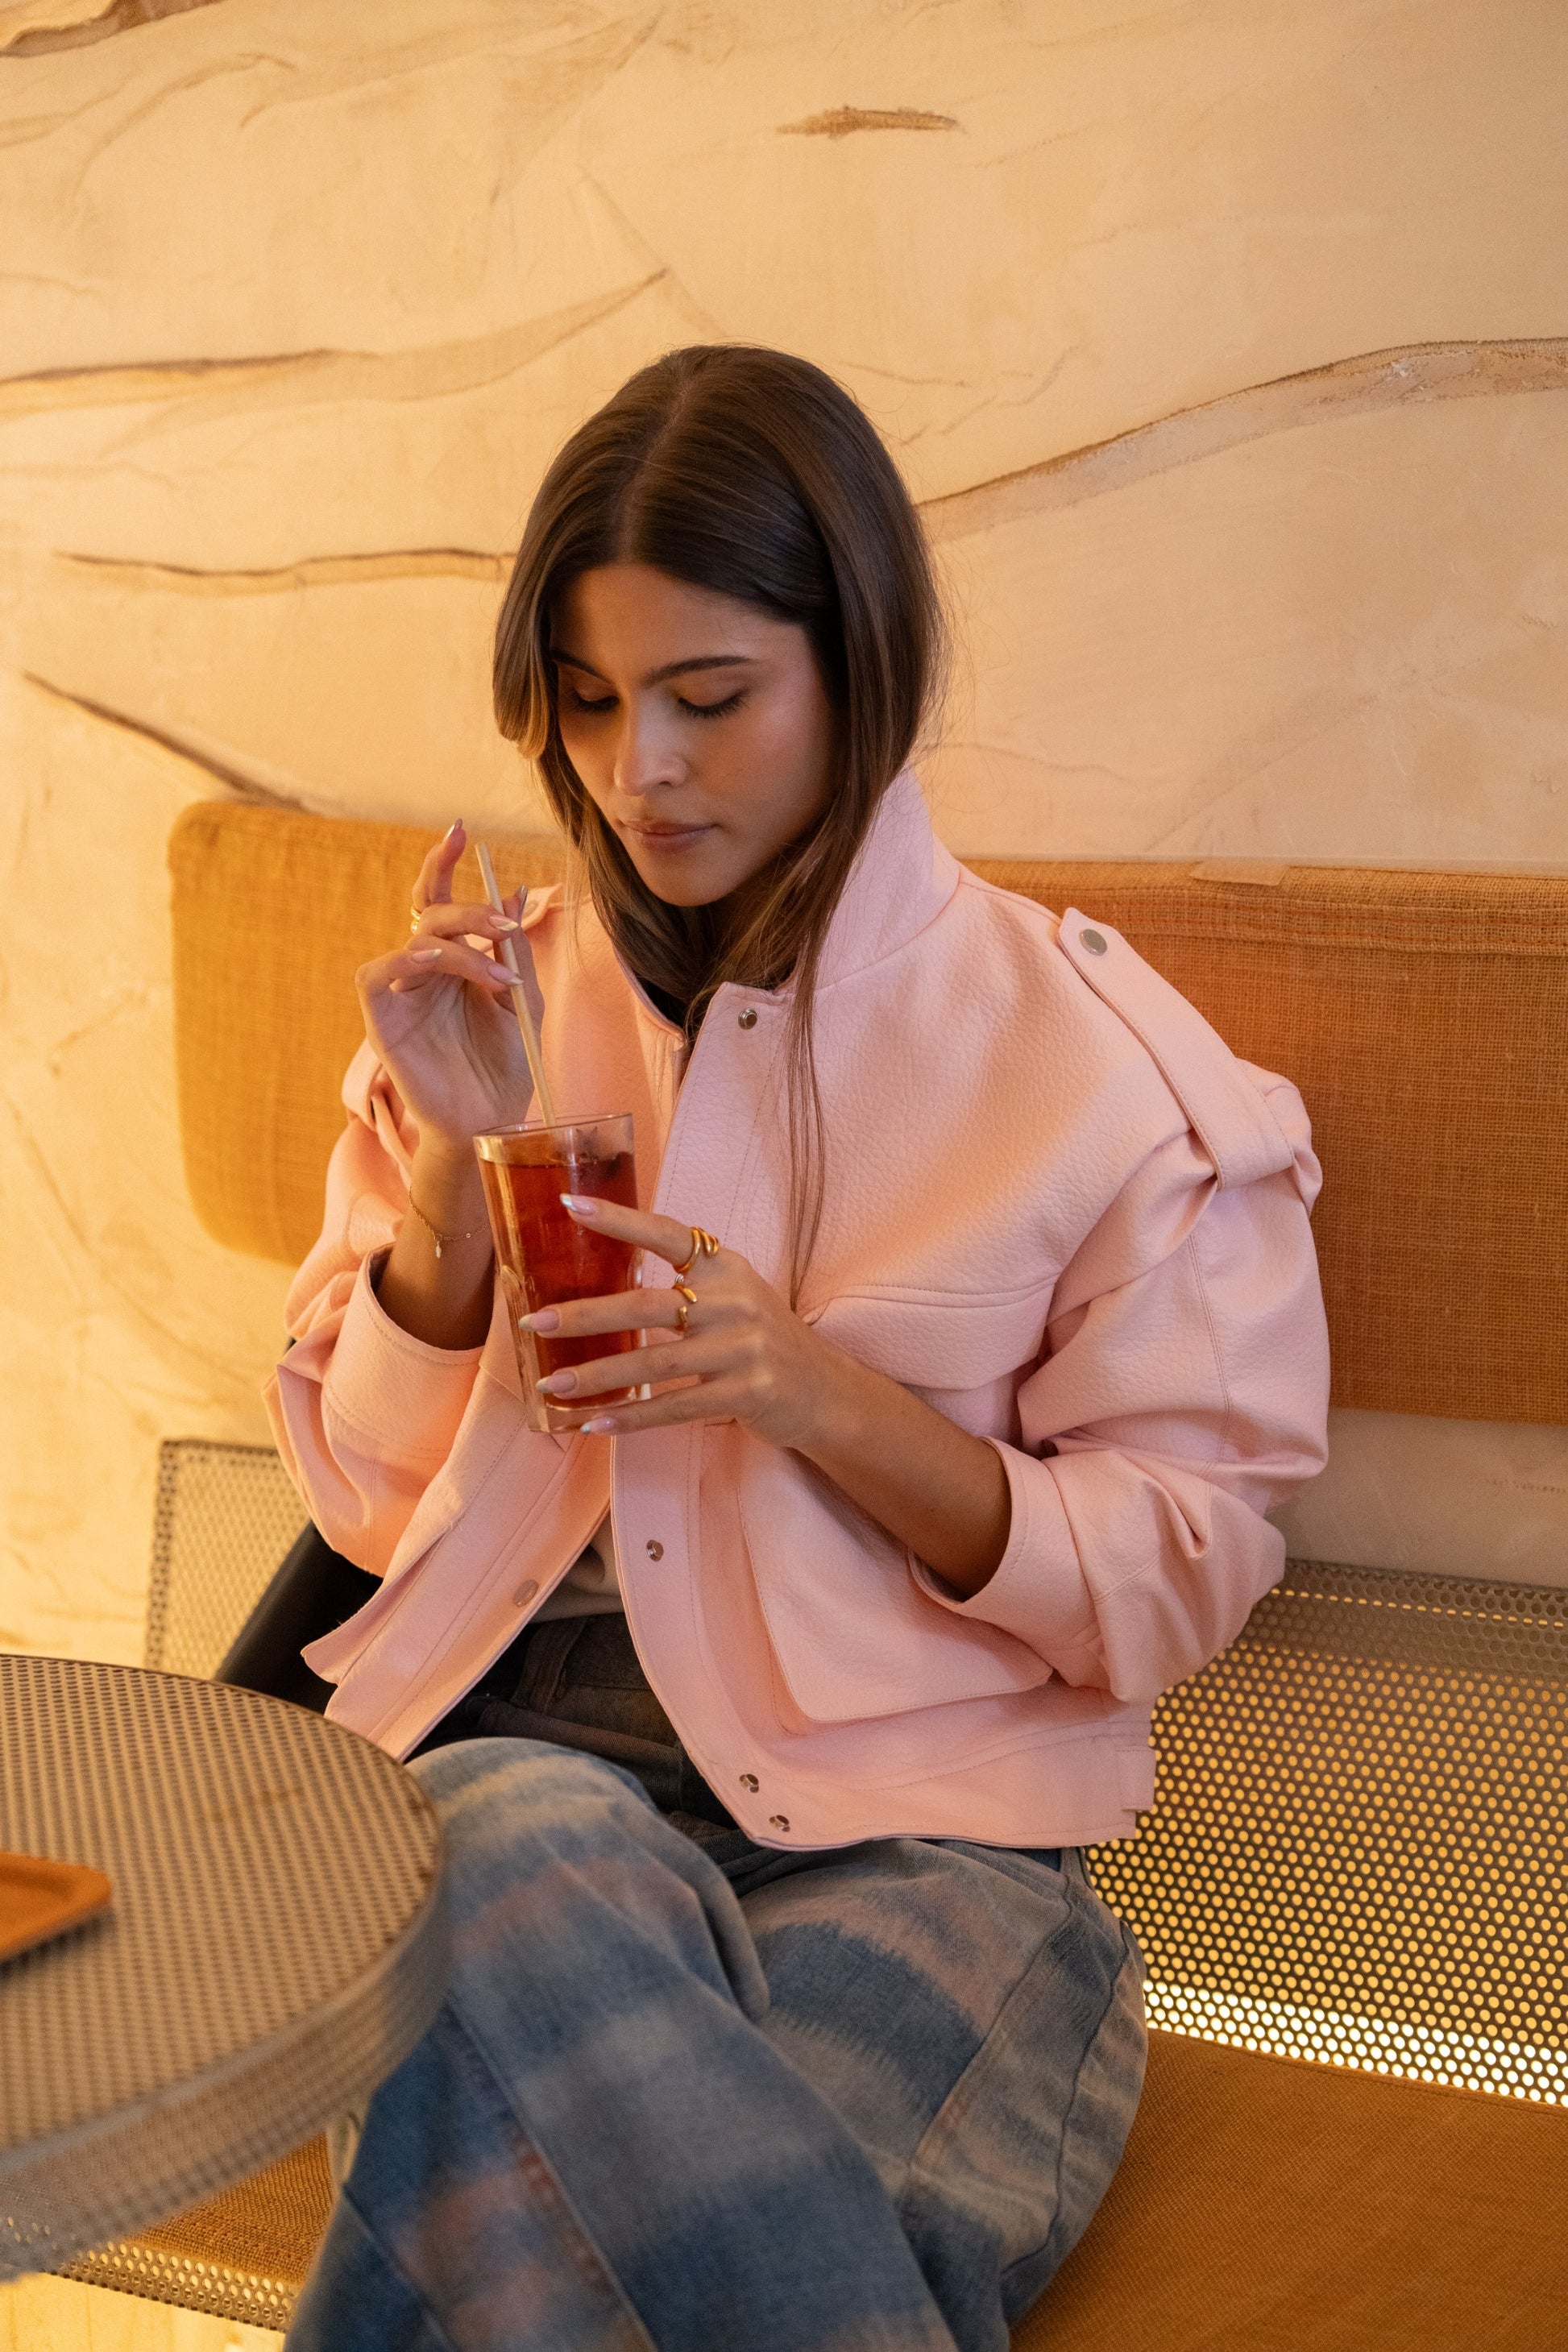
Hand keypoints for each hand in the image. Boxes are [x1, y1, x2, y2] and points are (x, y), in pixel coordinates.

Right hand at [355, 820, 546, 1155]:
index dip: (443, 861)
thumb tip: (510, 891)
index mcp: (455, 957)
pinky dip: (411, 959)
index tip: (459, 829)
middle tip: (503, 930)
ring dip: (459, 946)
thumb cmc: (506, 1064)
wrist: (490, 1119)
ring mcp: (401, 989)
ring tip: (498, 977)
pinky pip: (381, 971)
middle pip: (432, 910)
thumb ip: (513, 950)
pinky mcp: (381, 1015)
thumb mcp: (524, 1000)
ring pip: (417, 938)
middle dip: (469, 911)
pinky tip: (441, 966)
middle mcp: (424, 967)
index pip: (441, 897)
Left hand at [523, 1198, 837, 1448]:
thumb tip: (607, 1283)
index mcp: (727, 1268)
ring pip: (653, 1363)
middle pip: (647, 1305)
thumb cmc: (763, 1338)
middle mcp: (735, 1303)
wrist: (825, 1389)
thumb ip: (688, 1283)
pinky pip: (674, 1407)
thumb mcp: (735, 1295)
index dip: (620, 1219)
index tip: (569, 1205)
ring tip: (552, 1383)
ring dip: (597, 1376)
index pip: (667, 1235)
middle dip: (585, 1315)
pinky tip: (595, 1423)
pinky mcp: (745, 1394)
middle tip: (536, 1322)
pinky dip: (631, 1418)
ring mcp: (742, 1350)